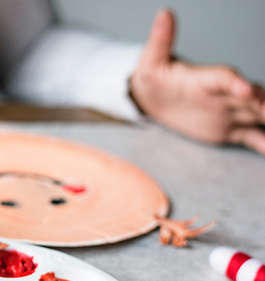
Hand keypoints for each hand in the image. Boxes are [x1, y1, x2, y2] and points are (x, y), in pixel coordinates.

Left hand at [130, 9, 264, 153]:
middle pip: (251, 96)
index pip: (224, 77)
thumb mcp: (150, 62)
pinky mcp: (229, 128)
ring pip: (257, 115)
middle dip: (264, 103)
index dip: (235, 82)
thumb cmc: (153, 78)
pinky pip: (251, 136)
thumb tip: (163, 13)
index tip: (244, 89)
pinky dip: (263, 143)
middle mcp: (224, 93)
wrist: (153, 98)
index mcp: (205, 78)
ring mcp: (229, 111)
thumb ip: (160, 41)